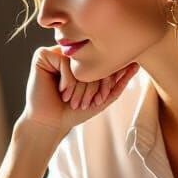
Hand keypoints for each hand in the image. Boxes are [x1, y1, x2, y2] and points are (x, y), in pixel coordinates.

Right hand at [22, 46, 138, 135]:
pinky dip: (67, 79)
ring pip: (78, 60)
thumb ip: (119, 82)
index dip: (105, 80)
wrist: (50, 123)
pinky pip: (63, 60)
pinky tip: (61, 92)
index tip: (98, 100)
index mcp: (81, 61)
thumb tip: (136, 64)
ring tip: (73, 101)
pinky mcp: (41, 56)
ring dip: (80, 85)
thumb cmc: (73, 112)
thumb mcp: (102, 98)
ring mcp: (55, 53)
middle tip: (88, 103)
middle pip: (91, 58)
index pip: (101, 60)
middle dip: (93, 85)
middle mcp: (69, 54)